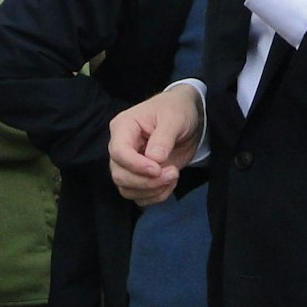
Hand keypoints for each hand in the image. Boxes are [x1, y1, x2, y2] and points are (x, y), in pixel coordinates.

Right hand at [108, 86, 203, 205]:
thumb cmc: (177, 110)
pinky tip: (170, 183)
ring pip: (127, 189)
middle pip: (119, 175)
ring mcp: (129, 164)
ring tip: (174, 176)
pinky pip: (139, 196)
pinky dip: (156, 196)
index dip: (136, 165)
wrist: (188, 118)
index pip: (118, 152)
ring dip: (152, 190)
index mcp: (123, 127)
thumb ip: (164, 137)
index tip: (158, 169)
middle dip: (146, 182)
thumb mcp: (174, 117)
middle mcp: (121, 147)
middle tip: (173, 173)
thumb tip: (155, 160)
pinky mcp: (139, 177)